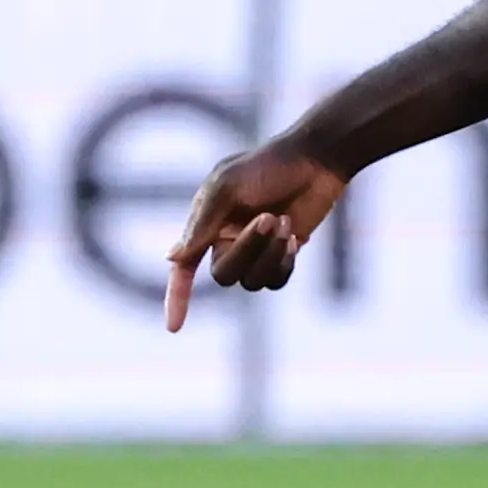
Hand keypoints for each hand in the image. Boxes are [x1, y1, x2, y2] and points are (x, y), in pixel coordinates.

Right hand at [161, 139, 347, 327]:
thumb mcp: (228, 186)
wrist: (316, 159)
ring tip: (285, 222)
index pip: (183, 268)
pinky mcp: (282, 255)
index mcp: (206, 223)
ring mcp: (255, 251)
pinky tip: (295, 237)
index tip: (174, 327)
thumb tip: (172, 259)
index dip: (177, 297)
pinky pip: (275, 280)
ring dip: (270, 255)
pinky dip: (284, 262)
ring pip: (252, 281)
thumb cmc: (268, 165)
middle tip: (270, 218)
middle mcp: (226, 240)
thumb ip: (202, 223)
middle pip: (224, 275)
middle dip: (247, 251)